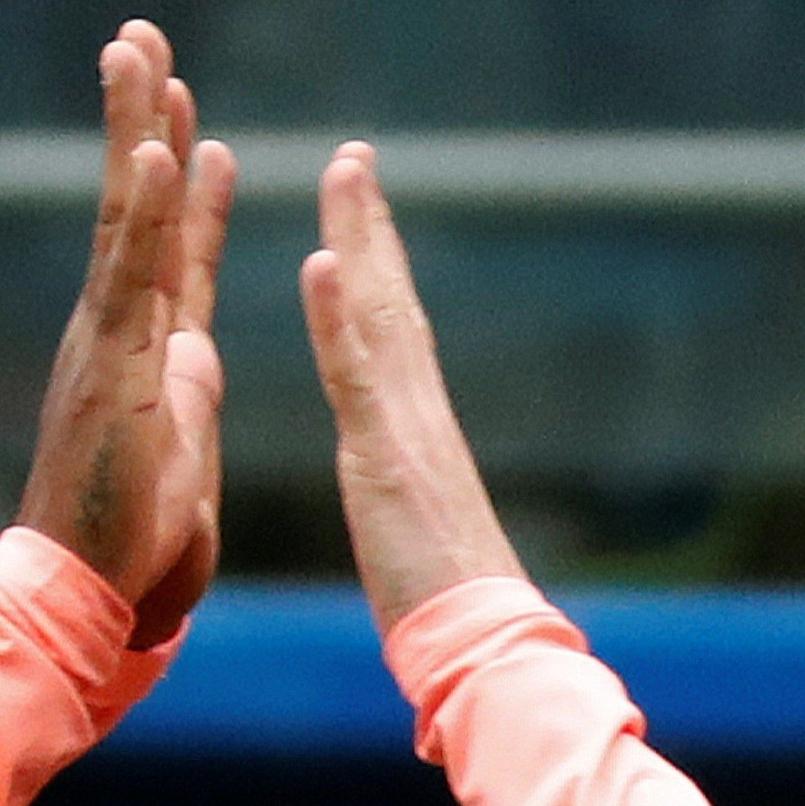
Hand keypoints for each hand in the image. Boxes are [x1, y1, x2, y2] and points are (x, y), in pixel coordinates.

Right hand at [20, 21, 234, 648]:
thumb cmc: (130, 560)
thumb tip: (190, 394)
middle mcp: (121, 335)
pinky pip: (130, 277)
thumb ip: (185, 417)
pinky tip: (156, 149)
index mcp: (151, 356)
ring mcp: (109, 345)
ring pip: (123, 218)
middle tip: (142, 36)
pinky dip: (144, 211)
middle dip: (141, 119)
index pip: (170, 249)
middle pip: (134, 207)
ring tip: (138, 49)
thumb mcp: (180, 465)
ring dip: (134, 129)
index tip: (188, 118)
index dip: (182, 182)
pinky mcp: (110, 370)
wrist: (84, 607)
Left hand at [301, 143, 524, 632]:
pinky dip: (339, 316)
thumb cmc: (450, 617)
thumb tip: (415, 506)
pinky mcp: (386, 460)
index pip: (397, 335)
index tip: (363, 213)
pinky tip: (323, 260)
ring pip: (379, 316)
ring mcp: (406, 431)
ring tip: (344, 169)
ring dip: (359, 237)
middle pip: (393, 301)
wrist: (481, 650)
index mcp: (418, 435)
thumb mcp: (418, 544)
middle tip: (354, 155)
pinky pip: (357, 376)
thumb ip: (413, 507)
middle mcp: (419, 415)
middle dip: (371, 224)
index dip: (380, 269)